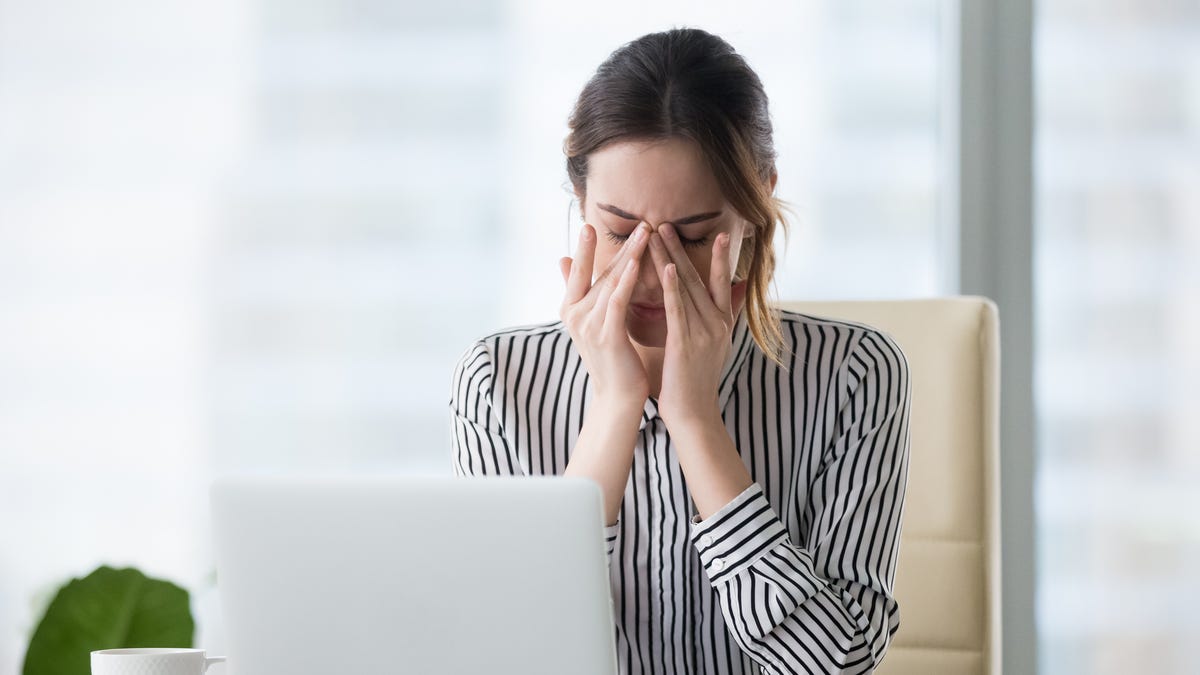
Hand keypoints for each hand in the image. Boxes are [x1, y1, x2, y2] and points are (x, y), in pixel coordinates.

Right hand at [559, 222, 651, 409]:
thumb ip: (579, 291)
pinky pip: (617, 301)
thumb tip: (561, 259)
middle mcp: (575, 315)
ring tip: (645, 233)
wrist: (617, 398)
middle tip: (635, 221)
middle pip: (596, 271)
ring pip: (609, 282)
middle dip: (617, 245)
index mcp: (570, 310)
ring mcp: (588, 325)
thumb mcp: (591, 321)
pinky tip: (636, 264)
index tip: (590, 223)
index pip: (578, 271)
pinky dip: (626, 281)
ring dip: (629, 255)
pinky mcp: (607, 335)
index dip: (584, 247)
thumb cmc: (611, 358)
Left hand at [647, 224, 745, 427]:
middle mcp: (717, 324)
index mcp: (723, 323)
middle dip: (681, 249)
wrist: (694, 414)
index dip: (720, 257)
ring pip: (686, 288)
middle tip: (665, 223)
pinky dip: (673, 287)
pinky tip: (666, 267)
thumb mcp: (716, 345)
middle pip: (699, 278)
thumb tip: (739, 292)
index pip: (722, 282)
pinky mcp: (687, 344)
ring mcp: (704, 333)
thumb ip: (726, 316)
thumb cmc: (695, 380)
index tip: (718, 233)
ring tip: (656, 234)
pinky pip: (679, 310)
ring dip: (670, 258)